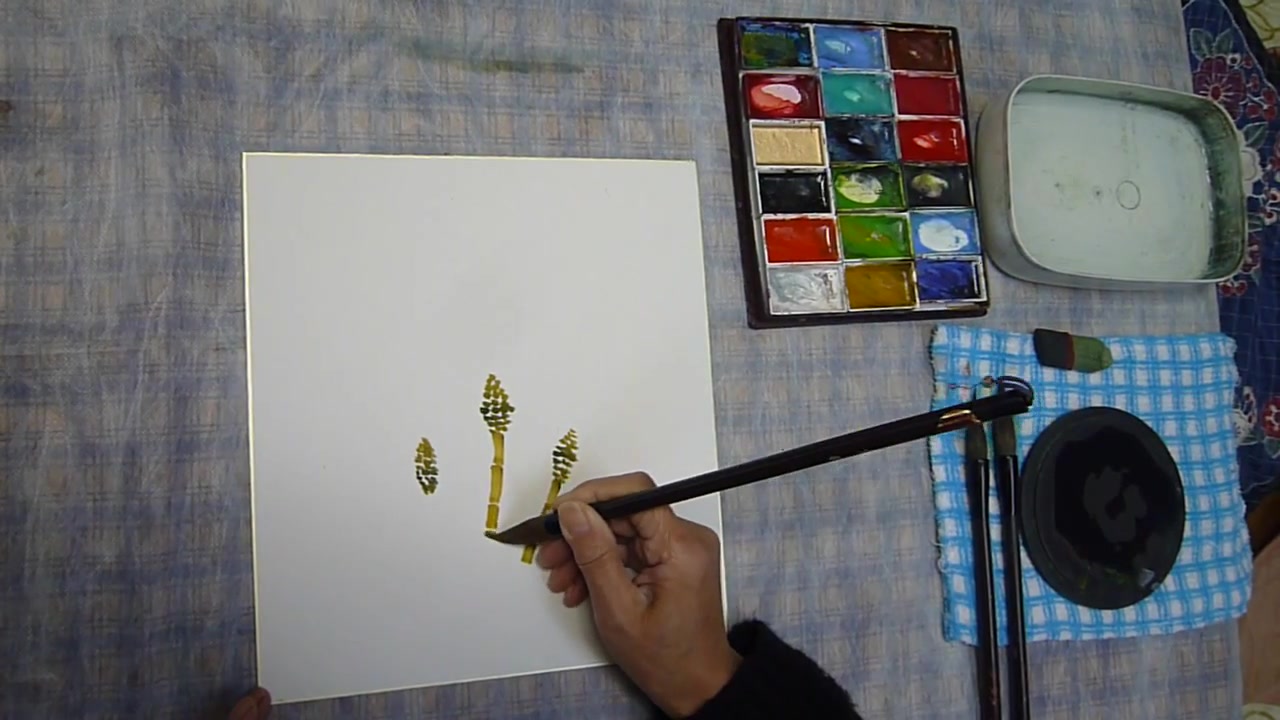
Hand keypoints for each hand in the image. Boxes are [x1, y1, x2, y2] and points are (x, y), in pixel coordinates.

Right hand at [537, 473, 739, 717]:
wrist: (696, 686)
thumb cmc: (665, 658)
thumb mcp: (618, 609)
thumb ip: (594, 555)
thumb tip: (572, 511)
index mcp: (681, 547)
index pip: (635, 493)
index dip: (592, 497)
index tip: (560, 514)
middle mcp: (687, 539)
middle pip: (624, 514)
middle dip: (582, 533)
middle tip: (551, 555)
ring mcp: (681, 549)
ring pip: (623, 532)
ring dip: (588, 552)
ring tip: (562, 579)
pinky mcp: (673, 560)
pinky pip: (631, 548)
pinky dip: (604, 563)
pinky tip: (581, 586)